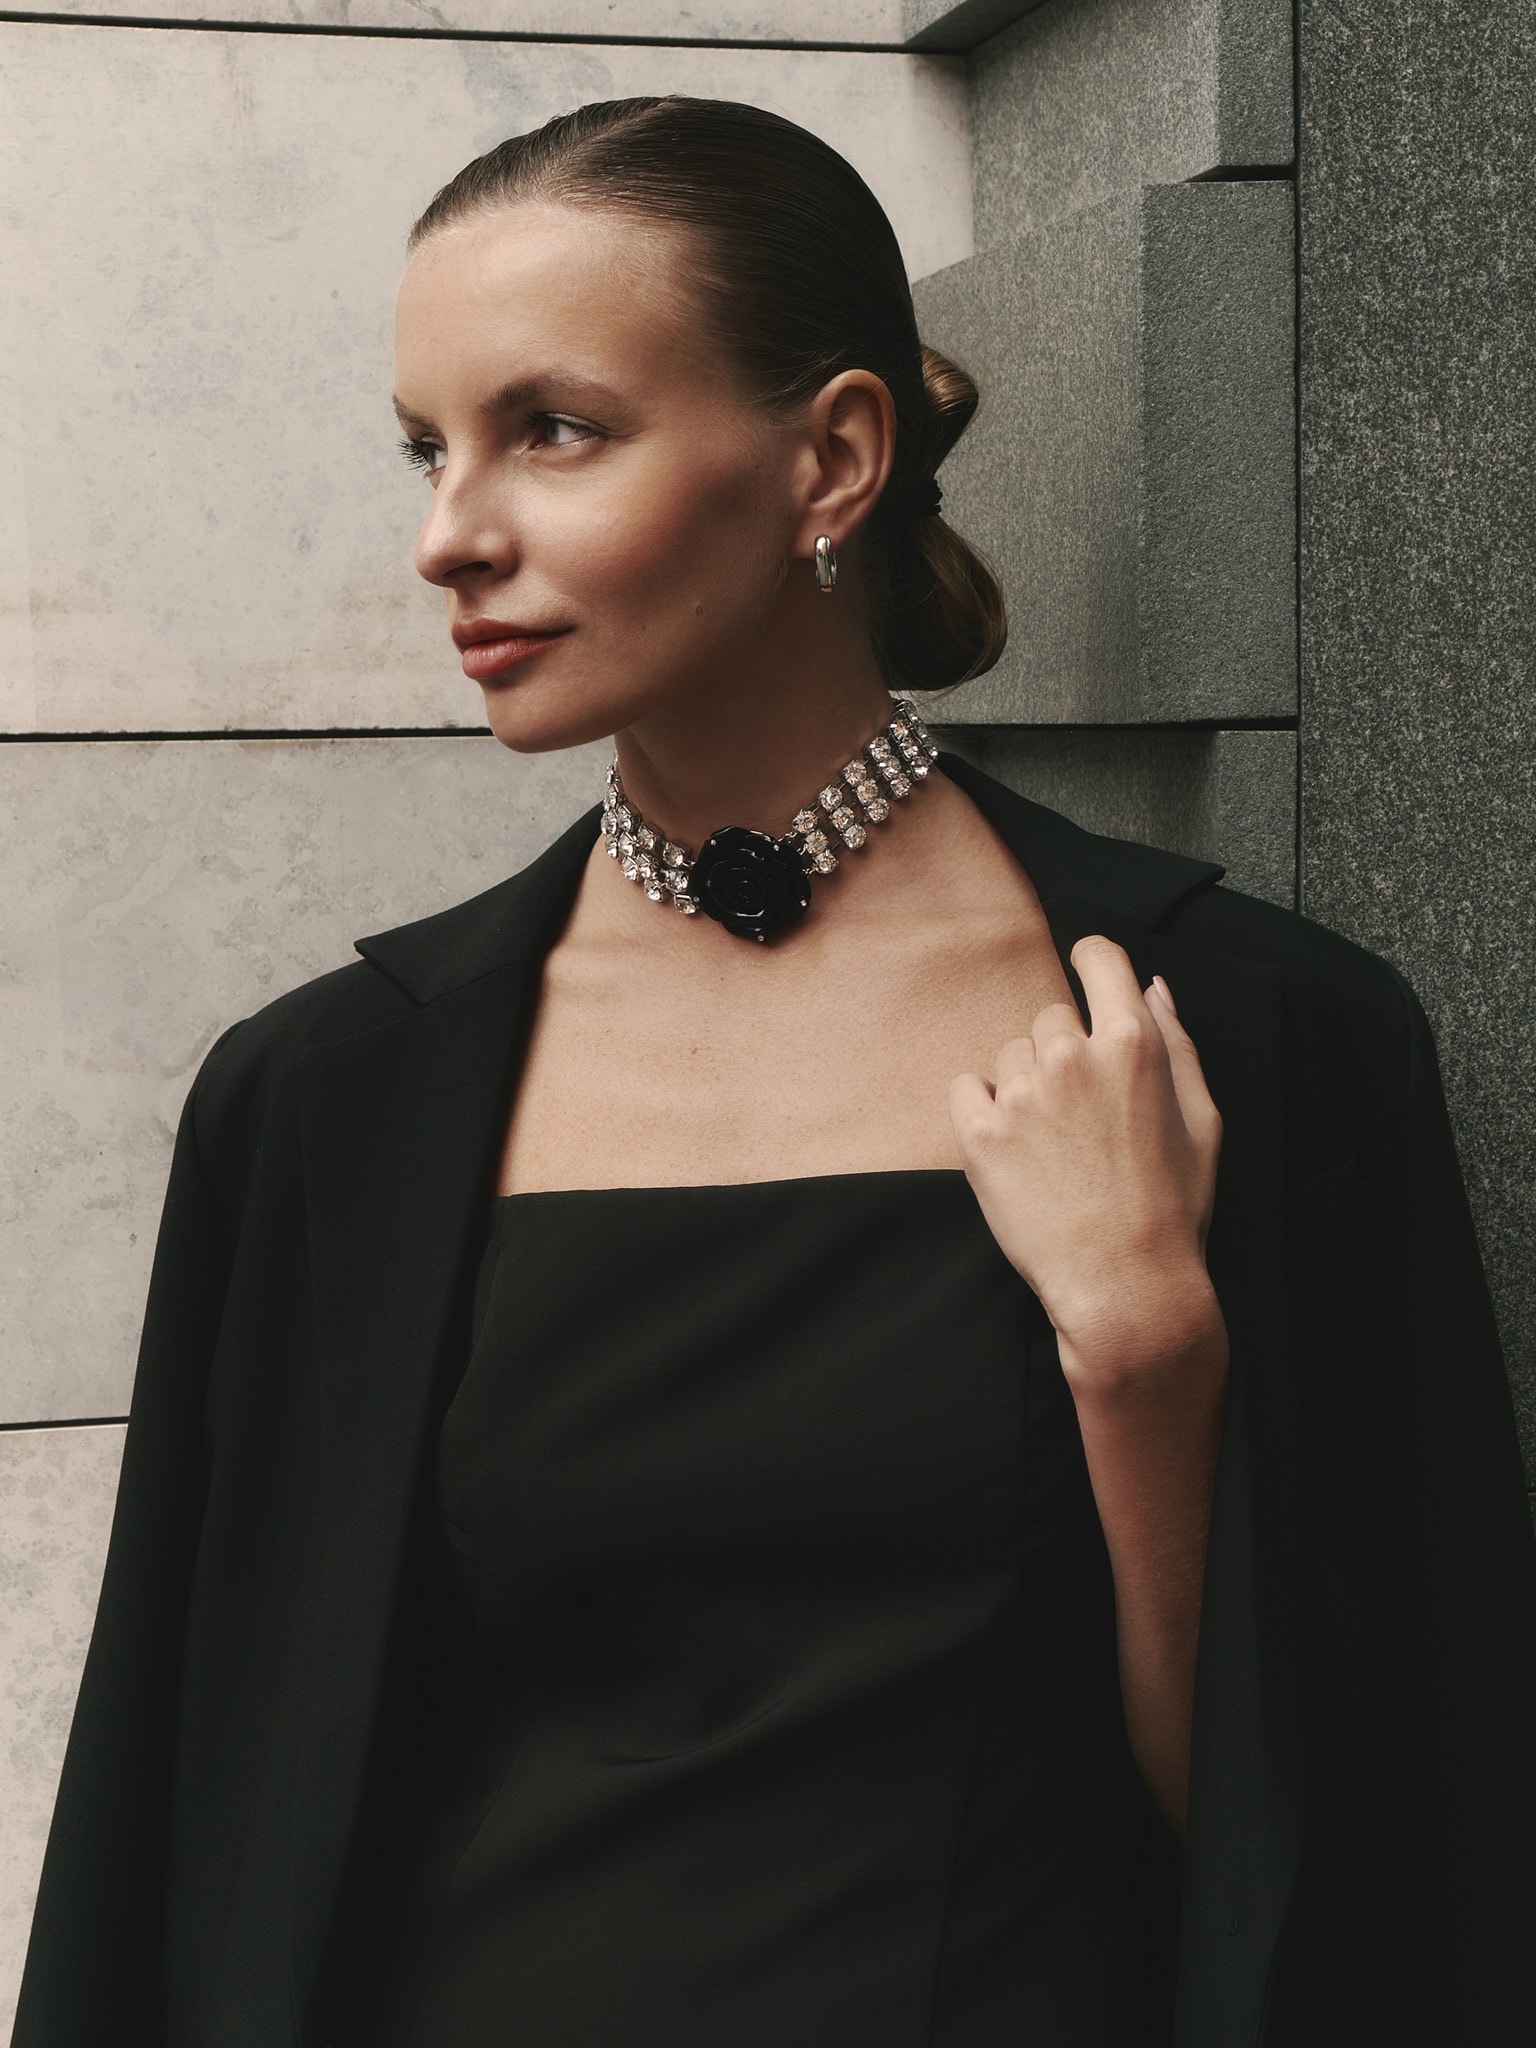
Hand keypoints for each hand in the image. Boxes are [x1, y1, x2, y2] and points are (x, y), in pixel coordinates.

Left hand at [949, 936, 1223, 1388]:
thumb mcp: (1203, 1119)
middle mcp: (1072, 1057)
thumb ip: (1177, 1042)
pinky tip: (1013, 1150)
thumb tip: (1153, 987)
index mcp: (1133, 1045)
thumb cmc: (1171, 1207)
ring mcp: (1022, 1093)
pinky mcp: (979, 1133)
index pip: (1100, 960)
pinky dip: (981, 1111)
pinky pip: (966, 1088)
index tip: (1084, 968)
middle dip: (1063, 1052)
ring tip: (1054, 1147)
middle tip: (1082, 1115)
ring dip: (1025, 1086)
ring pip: (1010, 1055)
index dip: (1091, 959)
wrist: (1124, 1285)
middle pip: (1051, 1017)